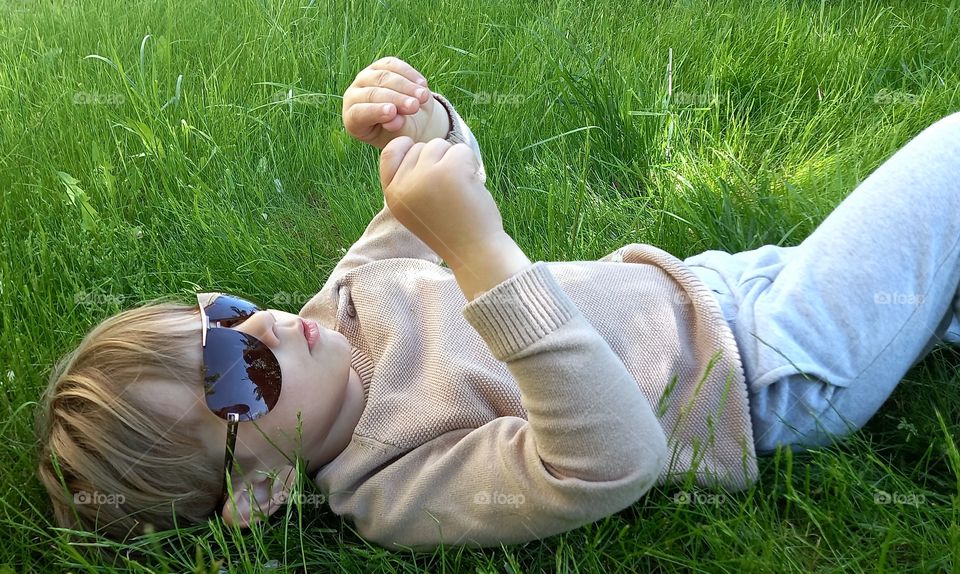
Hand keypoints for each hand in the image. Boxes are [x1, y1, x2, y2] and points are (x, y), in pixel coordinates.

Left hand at [342, 57, 448, 148]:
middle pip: (372, 93)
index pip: (358, 113)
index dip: (375, 111)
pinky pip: (392, 65)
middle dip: (396, 98)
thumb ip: (396, 128)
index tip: (393, 112)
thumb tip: (394, 121)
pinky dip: (409, 74)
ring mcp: (365, 79)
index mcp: (352, 119)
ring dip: (406, 86)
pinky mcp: (379, 66)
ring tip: (423, 96)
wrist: (411, 119)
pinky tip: (423, 85)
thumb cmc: (401, 133)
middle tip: (415, 106)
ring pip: (383, 76)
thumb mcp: (399, 136)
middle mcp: (353, 96)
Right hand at [379, 136, 502, 266]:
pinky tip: (472, 186)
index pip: (389, 153)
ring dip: (455, 160)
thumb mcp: (416, 209)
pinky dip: (471, 163)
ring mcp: (426, 176)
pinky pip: (461, 149)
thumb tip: (414, 145)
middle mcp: (404, 185)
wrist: (473, 252)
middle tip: (450, 189)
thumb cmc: (450, 229)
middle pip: (420, 147)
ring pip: (440, 145)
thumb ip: (409, 182)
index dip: (406, 147)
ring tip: (461, 189)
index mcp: (393, 195)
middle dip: (438, 159)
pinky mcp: (450, 170)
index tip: (424, 156)